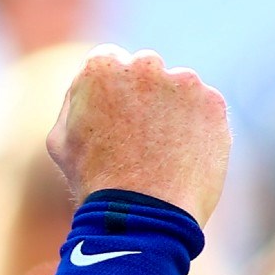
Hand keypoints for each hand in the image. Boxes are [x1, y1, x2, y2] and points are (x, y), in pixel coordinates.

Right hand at [46, 45, 230, 225]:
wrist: (143, 213)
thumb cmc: (94, 180)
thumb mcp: (60, 139)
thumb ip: (75, 100)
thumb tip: (87, 86)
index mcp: (101, 66)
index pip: (110, 61)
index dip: (112, 91)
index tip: (116, 116)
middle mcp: (145, 64)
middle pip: (146, 70)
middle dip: (145, 94)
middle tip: (141, 137)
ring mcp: (184, 82)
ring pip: (179, 89)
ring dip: (173, 110)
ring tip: (163, 153)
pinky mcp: (214, 103)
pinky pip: (205, 110)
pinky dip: (198, 128)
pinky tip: (183, 157)